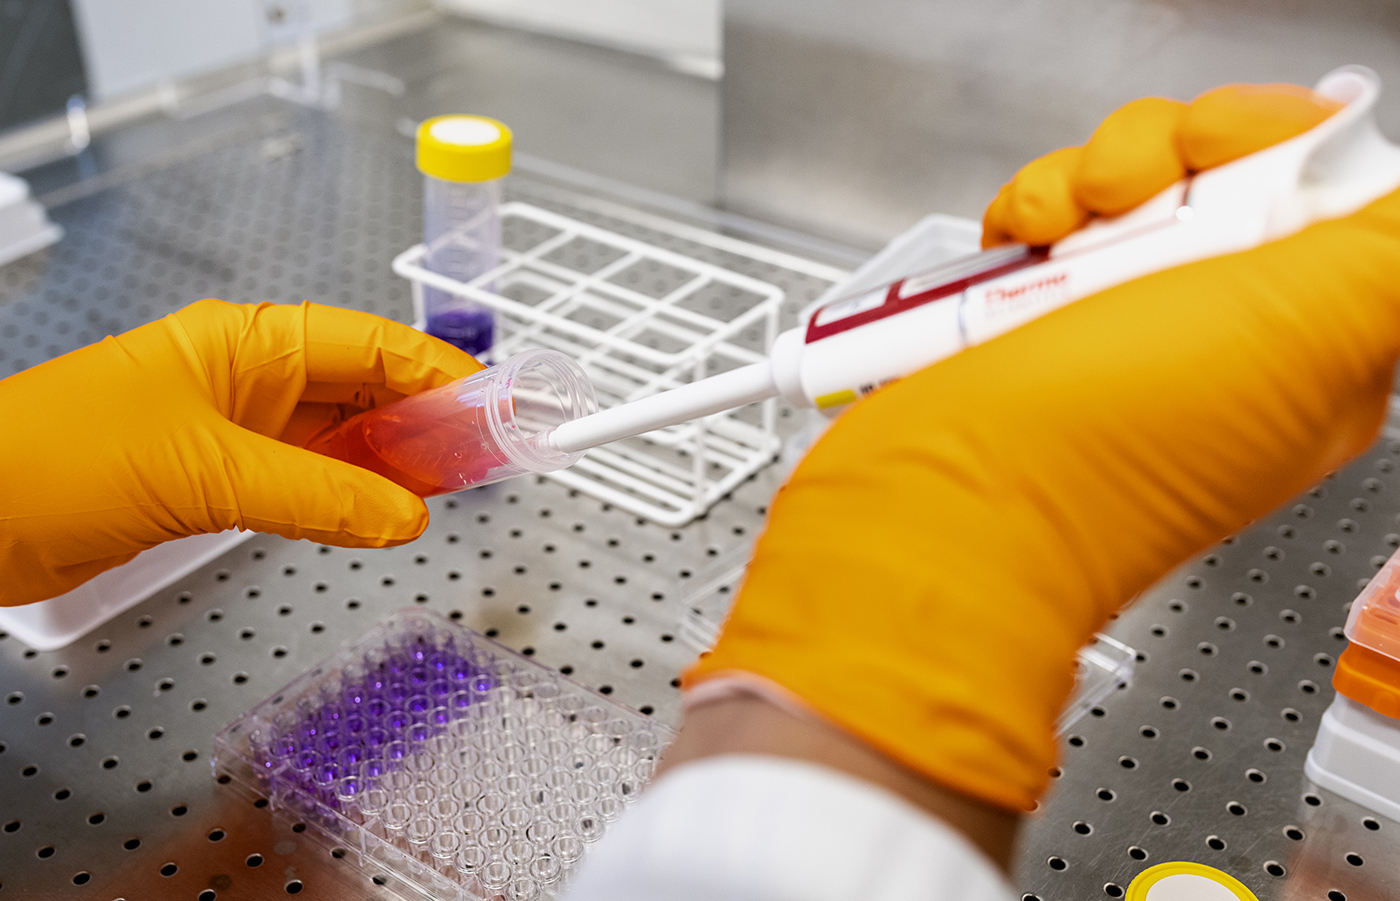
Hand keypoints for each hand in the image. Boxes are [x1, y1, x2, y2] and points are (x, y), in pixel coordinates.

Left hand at [0, 299, 482, 605]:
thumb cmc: (53, 459)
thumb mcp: (207, 474)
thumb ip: (318, 497)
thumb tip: (403, 515)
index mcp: (247, 343)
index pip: (370, 345)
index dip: (439, 372)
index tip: (493, 402)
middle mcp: (247, 378)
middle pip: (363, 389)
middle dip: (426, 420)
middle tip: (486, 455)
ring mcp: (233, 429)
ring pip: (339, 440)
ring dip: (392, 464)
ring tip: (451, 486)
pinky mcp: (216, 478)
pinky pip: (305, 482)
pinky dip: (347, 500)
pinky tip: (381, 517)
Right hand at [678, 79, 1398, 835]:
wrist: (948, 500)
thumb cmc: (1109, 450)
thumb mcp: (1308, 328)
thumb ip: (1390, 248)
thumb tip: (1396, 197)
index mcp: (1309, 342)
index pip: (1329, 191)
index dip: (1277, 143)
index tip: (1223, 151)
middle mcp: (1214, 331)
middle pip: (1223, 172)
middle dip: (1167, 156)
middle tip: (1130, 200)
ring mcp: (1117, 324)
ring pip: (1127, 186)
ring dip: (1080, 185)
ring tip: (1054, 236)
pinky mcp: (1031, 319)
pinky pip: (1046, 221)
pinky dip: (1024, 216)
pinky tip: (1013, 248)